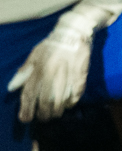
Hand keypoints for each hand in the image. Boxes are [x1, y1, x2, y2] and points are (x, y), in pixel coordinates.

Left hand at [8, 5, 111, 122]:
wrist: (73, 32)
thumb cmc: (51, 45)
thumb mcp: (34, 55)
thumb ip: (23, 72)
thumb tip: (12, 88)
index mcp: (38, 70)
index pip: (29, 94)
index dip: (26, 109)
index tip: (26, 119)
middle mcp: (51, 74)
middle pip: (45, 101)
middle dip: (43, 113)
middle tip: (44, 118)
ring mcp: (67, 74)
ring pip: (61, 99)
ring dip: (57, 110)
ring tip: (56, 114)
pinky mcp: (81, 73)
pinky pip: (76, 92)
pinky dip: (72, 101)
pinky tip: (69, 105)